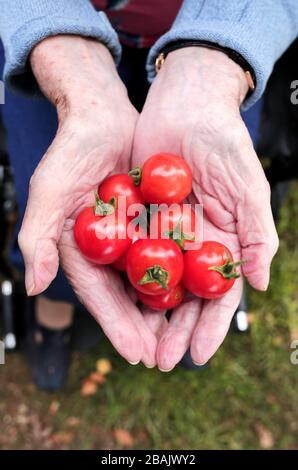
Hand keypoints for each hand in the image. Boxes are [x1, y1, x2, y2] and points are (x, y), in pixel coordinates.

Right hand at [18, 36, 155, 365]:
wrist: (103, 117)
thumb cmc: (73, 149)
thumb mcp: (52, 188)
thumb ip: (37, 235)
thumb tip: (33, 286)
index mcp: (75, 249)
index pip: (96, 295)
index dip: (115, 325)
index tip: (136, 354)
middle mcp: (101, 250)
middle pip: (124, 297)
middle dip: (143, 329)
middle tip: (165, 359)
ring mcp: (125, 238)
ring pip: (146, 282)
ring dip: (163, 311)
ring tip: (182, 340)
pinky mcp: (147, 223)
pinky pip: (164, 253)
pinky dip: (176, 275)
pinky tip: (194, 294)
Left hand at [132, 47, 278, 369]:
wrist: (187, 105)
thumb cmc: (225, 143)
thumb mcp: (248, 190)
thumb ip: (257, 236)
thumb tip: (261, 285)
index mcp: (223, 243)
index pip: (220, 295)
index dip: (211, 327)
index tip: (196, 355)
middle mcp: (194, 244)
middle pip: (185, 297)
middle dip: (175, 329)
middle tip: (161, 360)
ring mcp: (165, 233)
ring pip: (156, 282)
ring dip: (148, 314)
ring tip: (138, 343)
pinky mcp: (138, 217)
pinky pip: (130, 252)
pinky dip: (124, 277)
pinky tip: (116, 302)